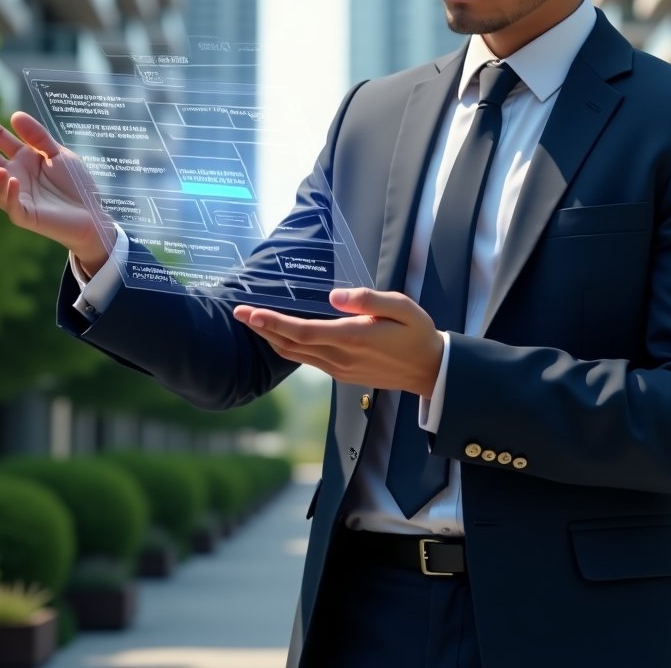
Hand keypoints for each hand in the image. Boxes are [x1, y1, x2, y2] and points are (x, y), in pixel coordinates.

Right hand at [0, 108, 110, 271]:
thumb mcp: (59, 154)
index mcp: (23, 160)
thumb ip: (38, 136)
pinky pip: (9, 203)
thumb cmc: (76, 185)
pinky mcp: (25, 214)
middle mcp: (14, 176)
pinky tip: (6, 175)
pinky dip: (6, 190)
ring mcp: (16, 196)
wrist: (93, 215)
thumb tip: (14, 115)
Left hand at [234, 288, 443, 396]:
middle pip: (291, 345)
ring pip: (296, 355)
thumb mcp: (401, 307)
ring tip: (254, 322)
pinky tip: (282, 336)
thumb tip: (334, 296)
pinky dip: (289, 347)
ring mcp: (340, 368)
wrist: (431, 370)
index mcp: (353, 338)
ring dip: (272, 339)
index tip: (250, 312)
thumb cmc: (418, 333)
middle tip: (239, 313)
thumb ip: (367, 299)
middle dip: (262, 329)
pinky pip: (308, 360)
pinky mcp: (342, 374)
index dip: (273, 322)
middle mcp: (341, 357)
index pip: (303, 331)